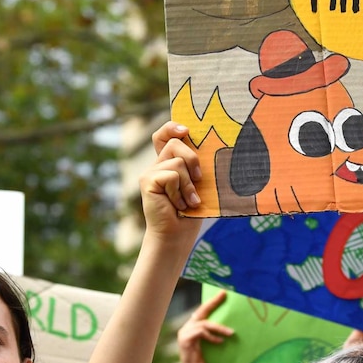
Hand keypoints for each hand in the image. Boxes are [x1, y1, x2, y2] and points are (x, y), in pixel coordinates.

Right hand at [140, 122, 203, 248]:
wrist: (177, 234)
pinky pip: (171, 176)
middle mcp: (157, 164)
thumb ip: (198, 165)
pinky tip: (178, 205)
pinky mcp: (147, 182)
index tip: (186, 130)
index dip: (172, 127)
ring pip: (177, 162)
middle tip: (199, 179)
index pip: (165, 135)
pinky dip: (180, 192)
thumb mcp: (199, 183)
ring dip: (189, 184)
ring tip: (189, 200)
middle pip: (176, 143)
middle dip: (193, 159)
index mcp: (169, 162)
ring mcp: (150, 172)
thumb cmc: (193, 210)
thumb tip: (215, 146)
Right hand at [178, 291, 233, 362]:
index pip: (203, 310)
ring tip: (231, 333)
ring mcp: (184, 334)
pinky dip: (212, 337)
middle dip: (213, 302)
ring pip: (204, 324)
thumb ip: (214, 331)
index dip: (213, 301)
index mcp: (193, 326)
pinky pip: (200, 333)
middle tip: (224, 295)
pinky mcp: (185, 341)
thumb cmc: (207, 359)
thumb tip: (231, 320)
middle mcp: (186, 327)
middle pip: (201, 311)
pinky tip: (220, 342)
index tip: (223, 292)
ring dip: (219, 328)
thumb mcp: (211, 342)